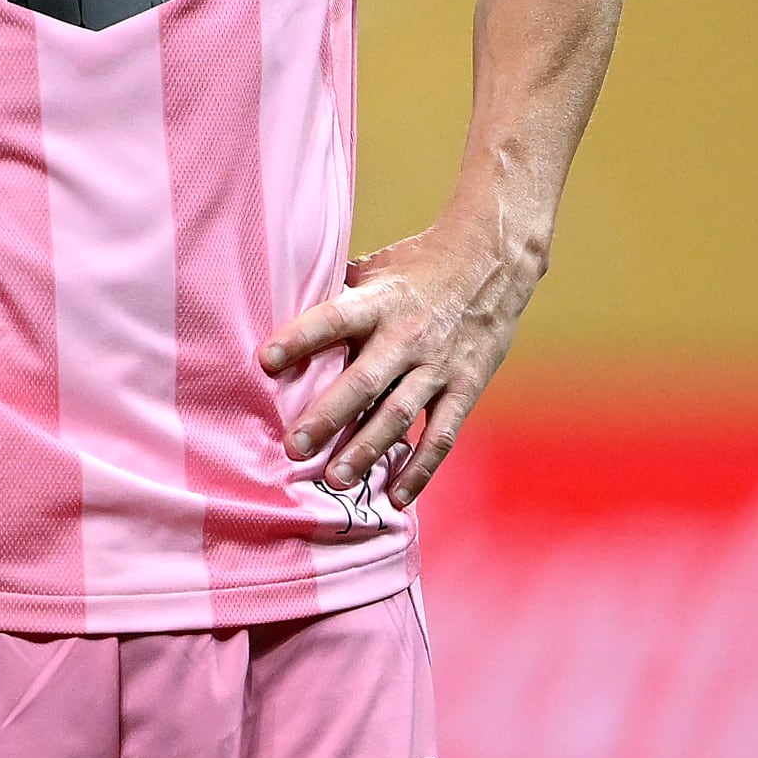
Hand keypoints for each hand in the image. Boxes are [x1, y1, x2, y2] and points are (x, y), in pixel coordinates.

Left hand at [262, 217, 539, 509]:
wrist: (493, 259)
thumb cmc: (420, 265)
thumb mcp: (376, 267)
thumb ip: (338, 294)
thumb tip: (282, 306)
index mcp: (380, 301)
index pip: (334, 320)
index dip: (300, 339)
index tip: (265, 361)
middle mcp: (407, 335)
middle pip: (363, 381)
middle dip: (327, 417)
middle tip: (294, 448)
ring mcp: (439, 365)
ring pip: (398, 415)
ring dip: (366, 450)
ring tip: (335, 480)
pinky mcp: (465, 387)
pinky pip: (442, 435)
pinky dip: (421, 469)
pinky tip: (398, 497)